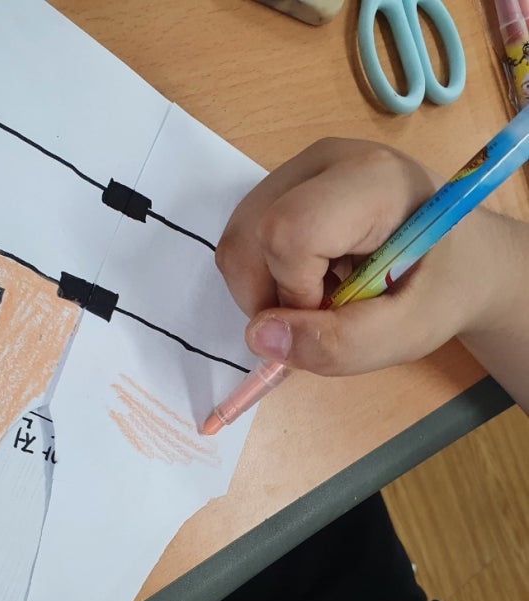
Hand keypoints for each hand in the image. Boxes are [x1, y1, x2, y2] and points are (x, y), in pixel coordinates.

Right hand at [215, 137, 515, 375]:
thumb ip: (338, 345)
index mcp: (372, 181)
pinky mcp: (283, 185)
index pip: (289, 231)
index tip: (332, 312)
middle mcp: (325, 160)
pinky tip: (308, 277)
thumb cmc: (442, 290)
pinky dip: (264, 275)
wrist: (459, 257)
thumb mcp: (407, 334)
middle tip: (320, 314)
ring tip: (319, 294)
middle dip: (268, 296)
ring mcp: (298, 168)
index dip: (294, 291)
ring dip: (264, 289)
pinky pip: (244, 238)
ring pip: (237, 240)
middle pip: (249, 235)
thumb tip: (258, 336)